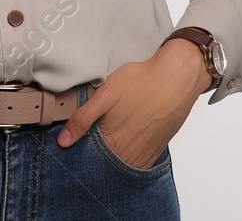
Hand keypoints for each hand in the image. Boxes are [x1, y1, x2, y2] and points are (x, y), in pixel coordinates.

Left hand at [54, 38, 208, 169]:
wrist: (177, 78)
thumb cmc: (142, 82)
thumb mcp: (105, 94)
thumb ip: (83, 119)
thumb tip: (64, 141)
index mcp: (114, 144)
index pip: (88, 158)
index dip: (79, 148)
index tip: (73, 141)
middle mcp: (130, 156)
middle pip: (104, 162)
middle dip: (95, 152)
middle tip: (96, 131)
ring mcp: (144, 155)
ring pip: (120, 163)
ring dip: (112, 154)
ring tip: (111, 132)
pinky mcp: (156, 151)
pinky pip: (137, 162)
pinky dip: (127, 155)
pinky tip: (125, 137)